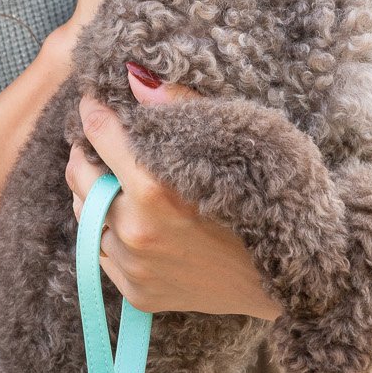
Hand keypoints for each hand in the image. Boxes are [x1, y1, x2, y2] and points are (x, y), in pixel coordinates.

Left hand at [66, 75, 283, 318]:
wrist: (291, 277)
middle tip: (98, 143)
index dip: (93, 110)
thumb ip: (179, 109)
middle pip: (80, 177)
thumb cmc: (270, 202)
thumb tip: (136, 79)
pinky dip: (111, 235)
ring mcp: (134, 266)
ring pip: (87, 218)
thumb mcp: (234, 144)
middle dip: (86, 153)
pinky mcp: (137, 293)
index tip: (93, 101)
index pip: (99, 133)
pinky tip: (137, 225)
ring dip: (96, 196)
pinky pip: (102, 255)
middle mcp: (136, 230)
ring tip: (119, 184)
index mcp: (155, 189)